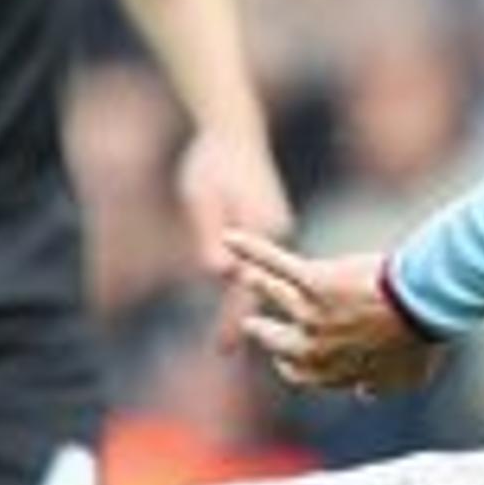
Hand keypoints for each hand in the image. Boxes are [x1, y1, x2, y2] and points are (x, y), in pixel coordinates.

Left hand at [178, 126, 296, 346]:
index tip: (222, 349)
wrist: (232, 130)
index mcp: (267, 229)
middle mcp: (281, 234)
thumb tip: (221, 274)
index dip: (234, 319)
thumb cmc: (211, 162)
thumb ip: (208, 232)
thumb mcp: (201, 195)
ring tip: (247, 343)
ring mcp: (282, 232)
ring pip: (277, 283)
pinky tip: (261, 308)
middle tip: (224, 354)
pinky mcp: (278, 230)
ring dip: (265, 308)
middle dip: (249, 324)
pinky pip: (278, 271)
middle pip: (268, 291)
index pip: (248, 285)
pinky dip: (270, 291)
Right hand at [225, 228, 446, 396]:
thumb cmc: (419, 339)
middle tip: (252, 323)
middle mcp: (312, 347)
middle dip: (261, 331)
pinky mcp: (310, 280)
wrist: (425, 305)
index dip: (289, 362)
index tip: (286, 356)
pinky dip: (250, 248)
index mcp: (331, 373)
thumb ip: (379, 386)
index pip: (297, 372)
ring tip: (249, 276)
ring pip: (273, 294)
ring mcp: (308, 313)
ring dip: (260, 283)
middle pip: (273, 339)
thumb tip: (365, 394)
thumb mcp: (404, 377)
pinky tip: (230, 237)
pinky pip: (273, 263)